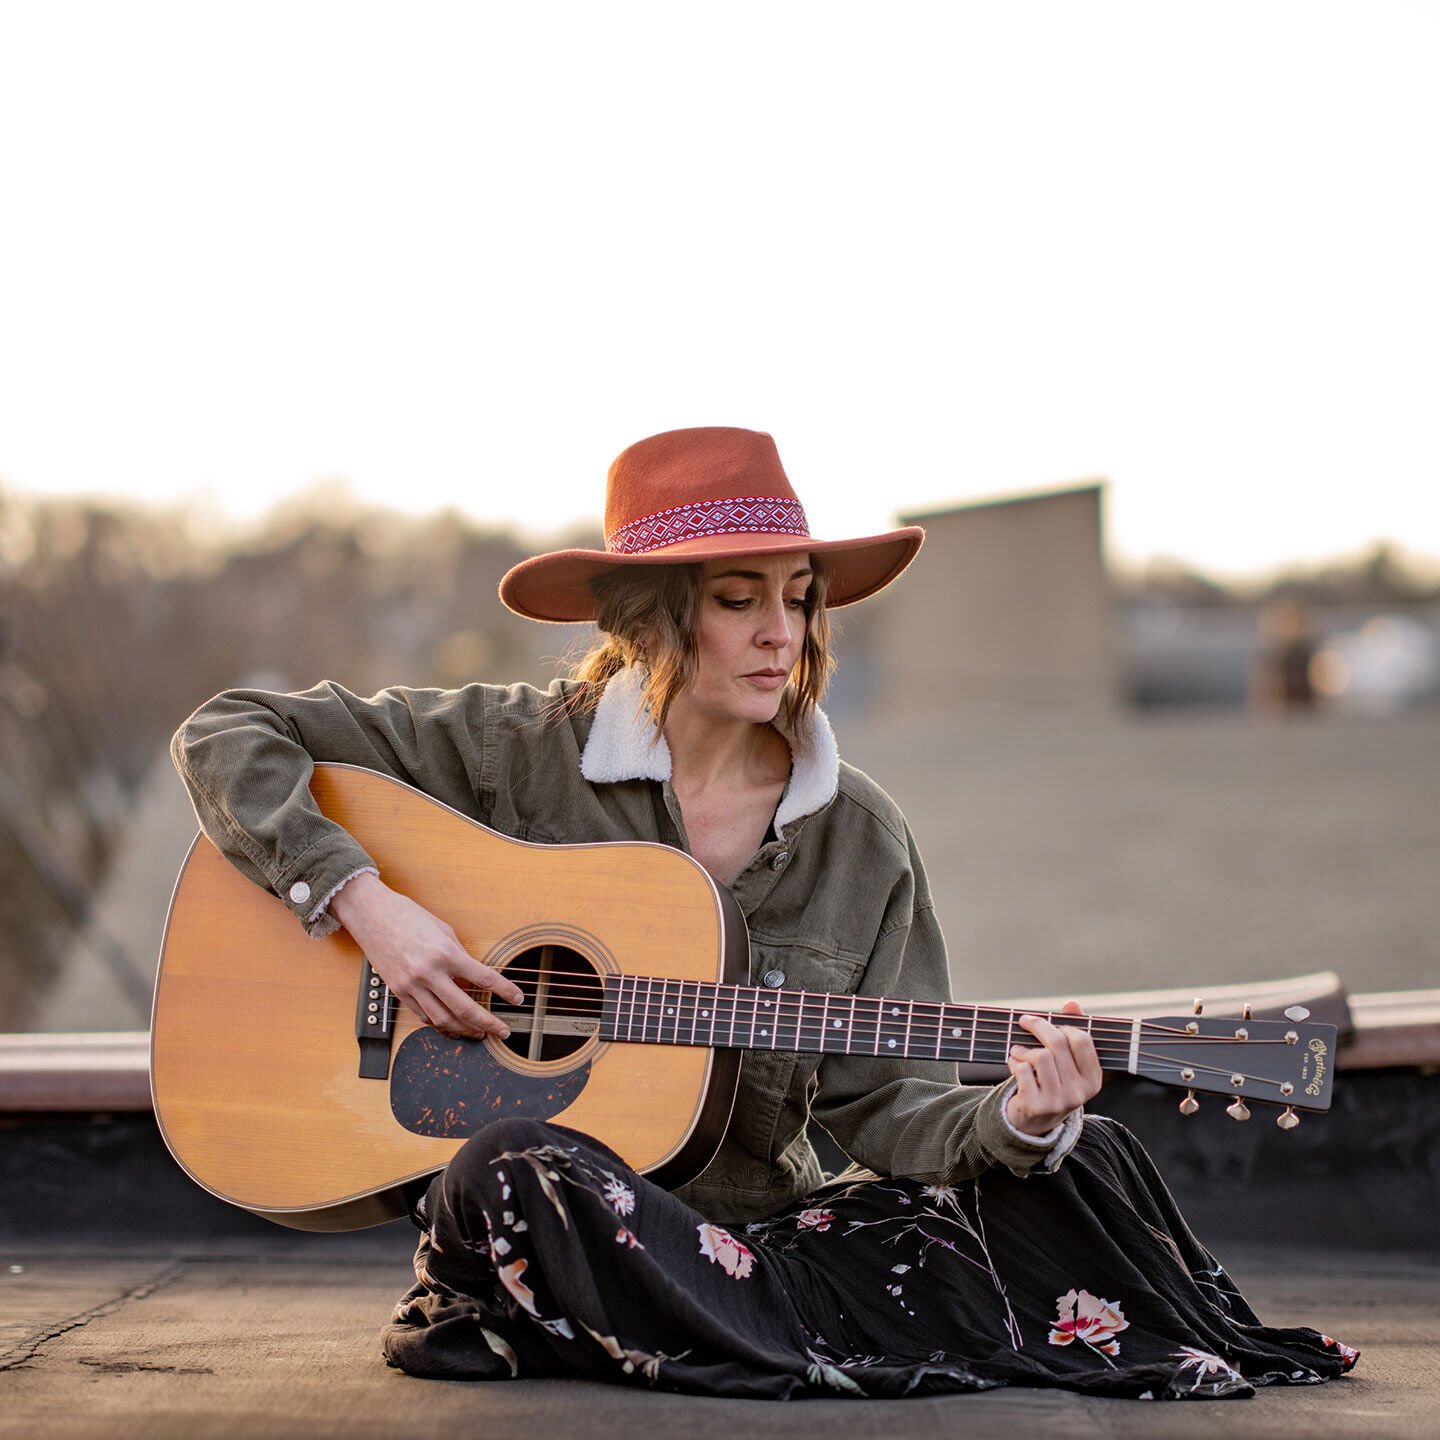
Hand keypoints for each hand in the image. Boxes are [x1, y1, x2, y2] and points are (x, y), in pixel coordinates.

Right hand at [330, 872, 522, 1038]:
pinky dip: (439, 1024)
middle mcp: (428, 973)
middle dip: (487, 1023)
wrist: (372, 915)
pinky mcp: (398, 992)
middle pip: (465, 1008)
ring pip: (442, 1019)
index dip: (505, 991)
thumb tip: (473, 977)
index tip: (517, 998)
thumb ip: (459, 956)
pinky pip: (423, 1016)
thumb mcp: (444, 931)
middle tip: (502, 1030)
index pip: (484, 978)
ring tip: (479, 1033)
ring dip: (464, 1030)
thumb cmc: (408, 916)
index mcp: (445, 953)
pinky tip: (452, 1026)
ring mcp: (411, 985)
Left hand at [1005, 1000, 1102, 1136]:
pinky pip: (1023, 1070)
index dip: (1063, 1025)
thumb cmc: (1052, 1084)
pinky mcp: (1036, 1106)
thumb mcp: (1067, 1064)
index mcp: (1093, 1079)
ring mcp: (1058, 1101)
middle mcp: (1079, 1092)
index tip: (1049, 1022)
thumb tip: (1072, 1004)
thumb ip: (1071, 1033)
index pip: (1082, 1040)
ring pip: (1040, 1056)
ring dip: (1023, 1049)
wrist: (1035, 1122)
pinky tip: (1014, 1065)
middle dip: (1038, 1026)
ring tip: (1018, 1051)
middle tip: (1025, 1021)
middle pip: (1058, 1043)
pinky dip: (1014, 1062)